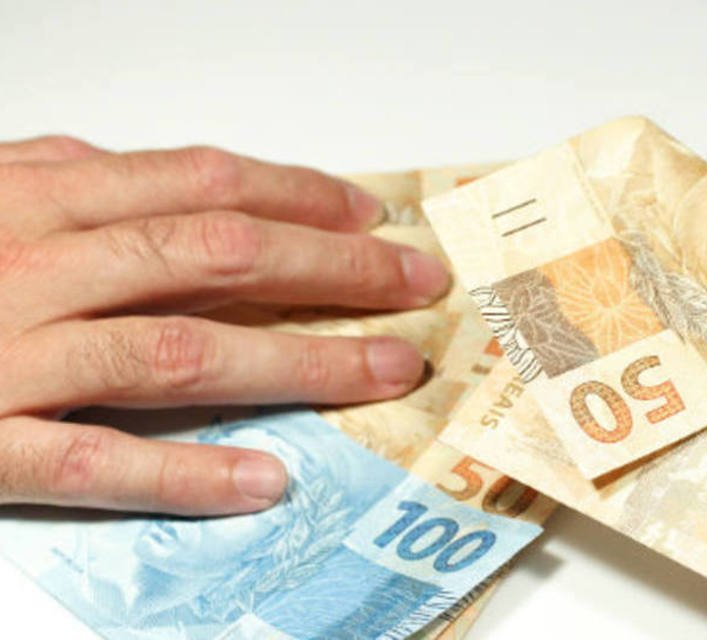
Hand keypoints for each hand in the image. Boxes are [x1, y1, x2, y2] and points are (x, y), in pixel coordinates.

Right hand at [0, 136, 448, 514]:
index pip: (203, 187)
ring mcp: (11, 358)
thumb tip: (165, 177)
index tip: (373, 219)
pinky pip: (94, 462)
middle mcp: (37, 267)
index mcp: (39, 199)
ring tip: (387, 371)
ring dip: (301, 363)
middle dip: (335, 269)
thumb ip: (69, 180)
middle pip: (219, 256)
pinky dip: (186, 473)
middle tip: (416, 284)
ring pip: (182, 353)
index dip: (301, 199)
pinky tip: (267, 479)